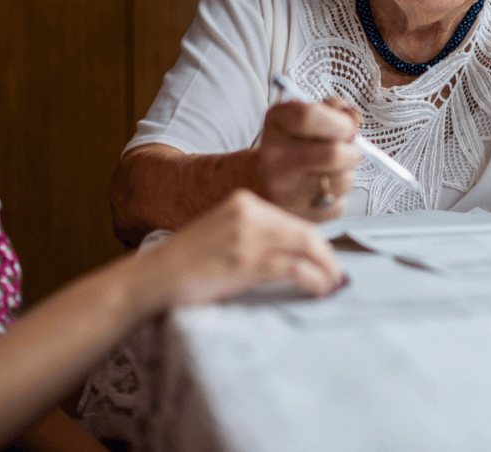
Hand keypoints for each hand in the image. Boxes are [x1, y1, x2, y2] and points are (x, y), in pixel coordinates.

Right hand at [140, 189, 342, 306]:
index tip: (325, 257)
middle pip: (305, 230)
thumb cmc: (186, 261)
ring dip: (326, 268)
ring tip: (332, 283)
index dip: (315, 241)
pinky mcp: (247, 263)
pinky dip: (314, 279)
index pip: (292, 219)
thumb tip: (293, 252)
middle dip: (326, 255)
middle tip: (336, 273)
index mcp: (243, 202)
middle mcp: (248, 213)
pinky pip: (294, 269)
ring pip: (306, 246)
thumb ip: (253, 234)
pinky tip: (318, 289)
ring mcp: (248, 237)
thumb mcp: (223, 232)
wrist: (154, 275)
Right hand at [256, 98, 362, 220]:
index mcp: (276, 124)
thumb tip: (354, 118)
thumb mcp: (301, 115)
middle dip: (351, 151)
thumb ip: (332, 109)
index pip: (309, 116)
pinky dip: (337, 196)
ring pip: (342, 181)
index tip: (346, 126)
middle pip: (334, 154)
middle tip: (346, 150)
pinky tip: (321, 188)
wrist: (261, 180)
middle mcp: (275, 158)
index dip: (338, 120)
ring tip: (330, 169)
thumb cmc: (290, 144)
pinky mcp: (299, 216)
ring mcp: (285, 191)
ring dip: (345, 173)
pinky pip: (338, 204)